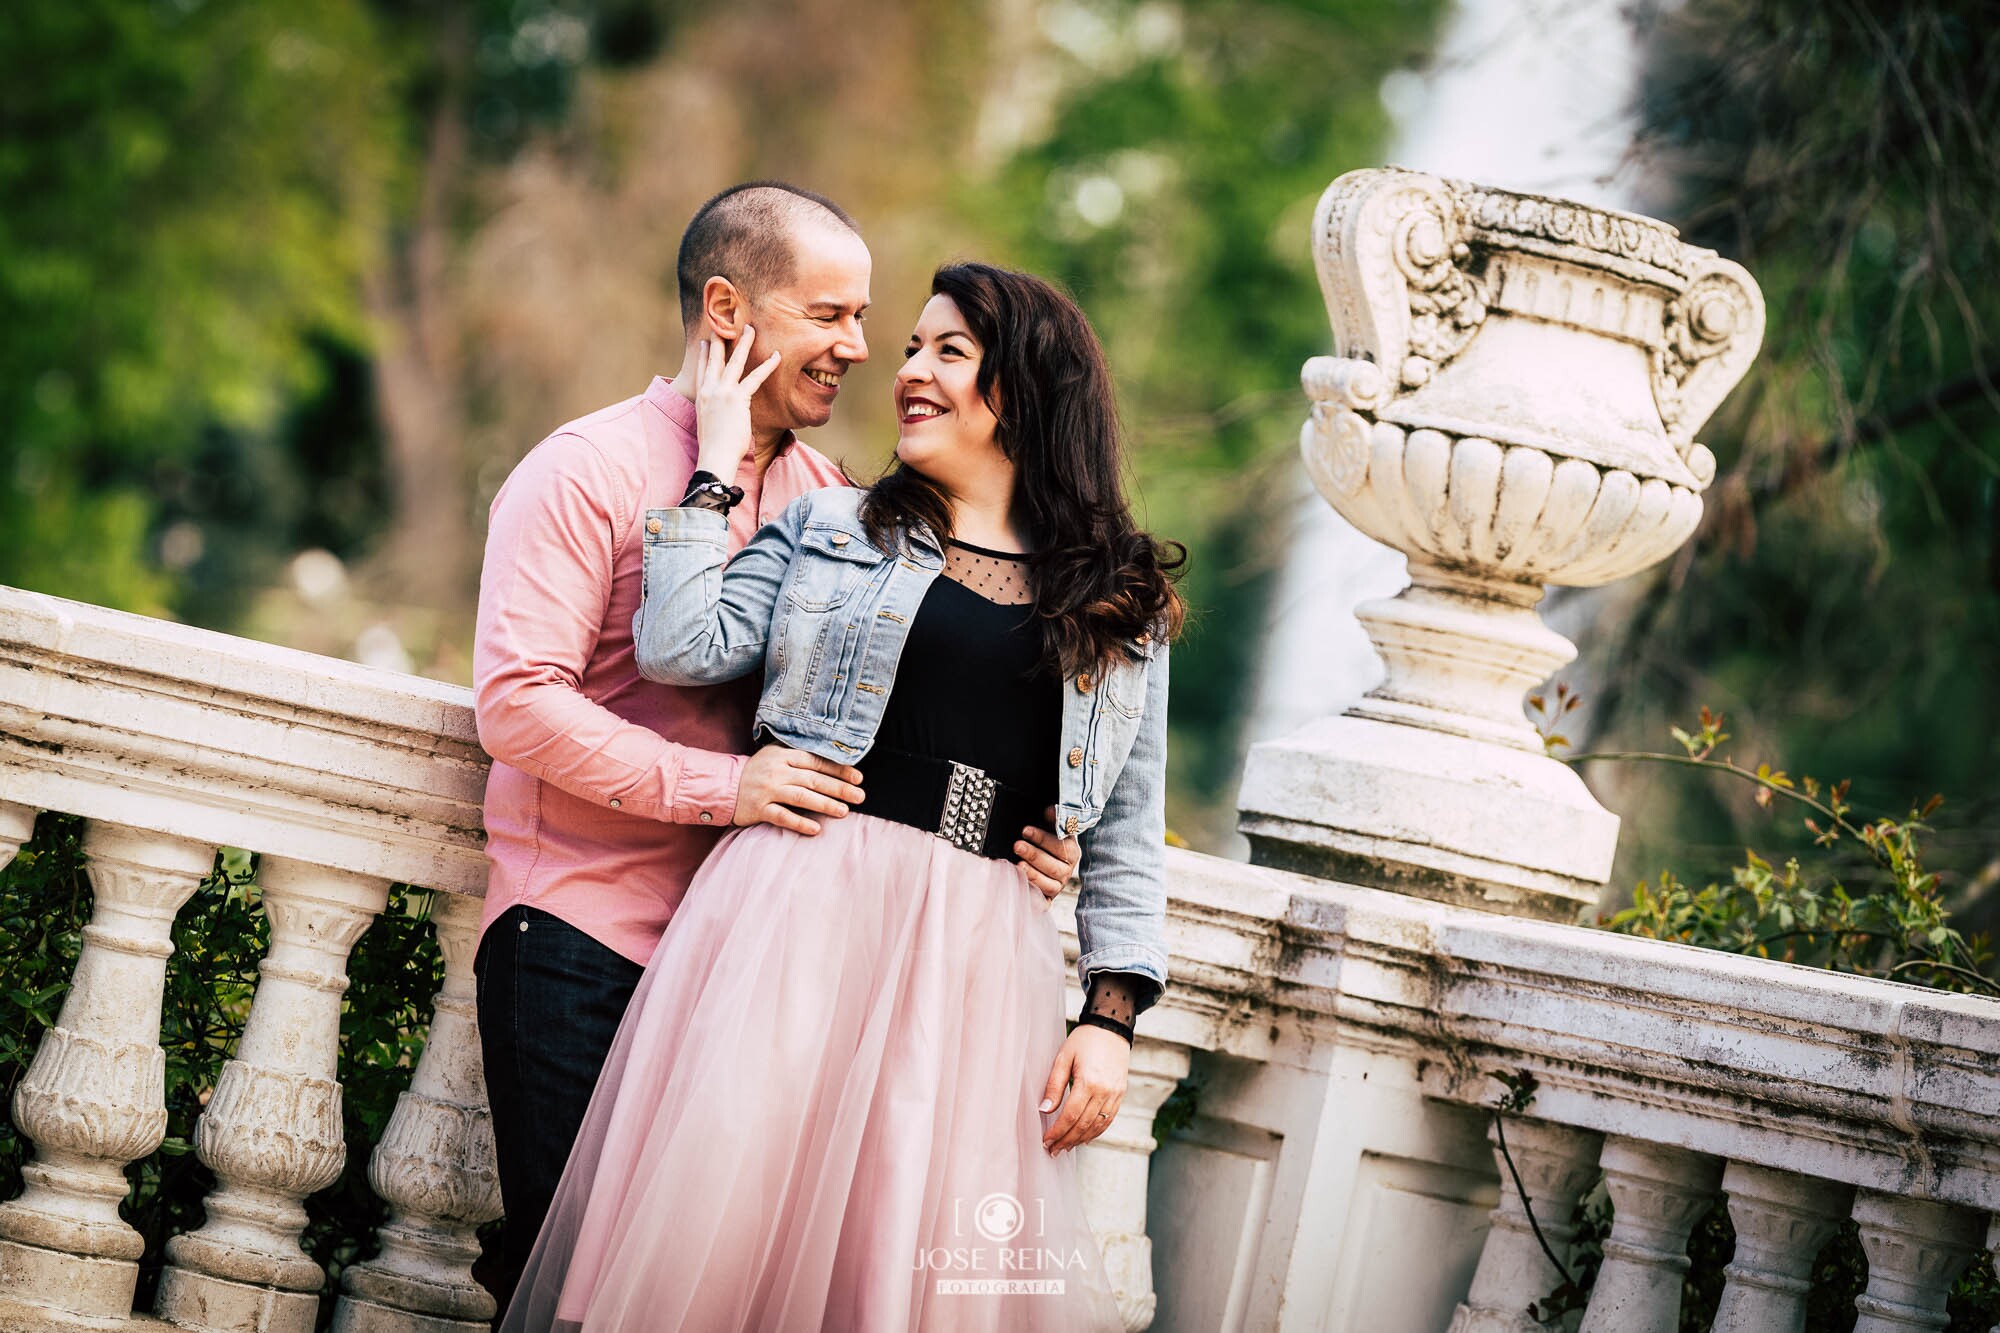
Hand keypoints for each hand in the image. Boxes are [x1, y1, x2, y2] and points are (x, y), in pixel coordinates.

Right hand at [692, 327, 781, 479]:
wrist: (714, 457)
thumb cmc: (714, 448)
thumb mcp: (708, 426)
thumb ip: (713, 414)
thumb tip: (720, 416)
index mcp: (701, 397)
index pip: (702, 369)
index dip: (706, 354)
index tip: (708, 340)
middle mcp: (708, 390)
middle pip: (715, 358)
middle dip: (721, 338)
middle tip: (727, 322)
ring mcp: (722, 392)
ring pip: (734, 361)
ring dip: (744, 343)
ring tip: (751, 329)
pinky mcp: (737, 399)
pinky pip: (755, 377)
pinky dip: (767, 366)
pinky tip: (777, 356)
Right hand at [734, 746, 864, 835]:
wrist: (724, 785)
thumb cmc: (758, 771)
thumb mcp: (776, 756)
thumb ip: (798, 756)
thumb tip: (833, 761)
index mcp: (784, 755)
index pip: (817, 761)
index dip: (839, 770)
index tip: (858, 778)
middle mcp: (777, 771)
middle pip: (813, 779)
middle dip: (839, 788)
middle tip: (859, 796)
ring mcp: (767, 790)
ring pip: (801, 797)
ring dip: (825, 804)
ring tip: (844, 812)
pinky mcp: (759, 809)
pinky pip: (782, 816)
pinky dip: (799, 823)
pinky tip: (816, 829)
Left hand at [1014, 806, 1080, 901]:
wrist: (1044, 859)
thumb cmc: (1047, 842)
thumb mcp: (1050, 827)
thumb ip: (1053, 818)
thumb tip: (1050, 810)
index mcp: (1071, 852)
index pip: (1060, 846)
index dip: (1042, 839)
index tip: (1026, 830)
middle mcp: (1066, 870)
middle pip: (1054, 867)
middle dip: (1034, 855)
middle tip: (1017, 845)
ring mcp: (1057, 885)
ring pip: (1050, 885)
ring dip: (1033, 874)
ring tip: (1018, 864)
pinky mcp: (1047, 898)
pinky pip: (1042, 899)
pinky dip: (1033, 892)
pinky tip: (1021, 882)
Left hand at [1038, 1025, 1128, 1153]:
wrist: (1111, 1028)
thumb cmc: (1085, 1040)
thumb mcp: (1064, 1057)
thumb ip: (1054, 1085)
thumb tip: (1044, 1110)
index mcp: (1089, 1082)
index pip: (1071, 1116)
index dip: (1058, 1131)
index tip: (1046, 1140)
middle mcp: (1105, 1091)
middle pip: (1084, 1125)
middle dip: (1067, 1140)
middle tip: (1053, 1150)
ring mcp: (1115, 1094)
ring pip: (1098, 1126)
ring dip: (1081, 1139)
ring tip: (1066, 1147)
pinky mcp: (1120, 1094)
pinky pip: (1109, 1119)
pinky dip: (1096, 1131)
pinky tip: (1084, 1137)